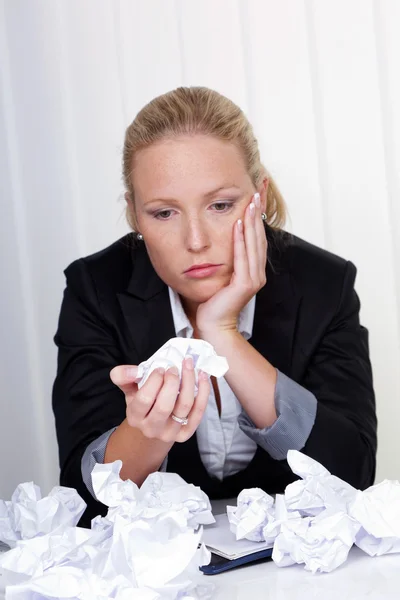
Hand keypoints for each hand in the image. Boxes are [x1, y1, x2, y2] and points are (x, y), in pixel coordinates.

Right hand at [109, 357, 209, 442]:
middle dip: (172, 382)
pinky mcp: (186, 433)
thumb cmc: (144, 403)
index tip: (160, 369)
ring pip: (184, 407)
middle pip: (165, 406)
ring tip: (189, 365)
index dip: (154, 381)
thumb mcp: (130, 390)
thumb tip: (133, 370)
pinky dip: (204, 392)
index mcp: (135, 417)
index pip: (144, 400)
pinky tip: (202, 376)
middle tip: (174, 368)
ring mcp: (170, 433)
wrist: (154, 427)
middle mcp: (151, 429)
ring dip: (189, 382)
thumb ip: (123, 376)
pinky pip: (199, 411)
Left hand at [196, 192, 266, 335]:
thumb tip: (224, 242)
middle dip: (259, 212)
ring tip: (251, 201)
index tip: (259, 196)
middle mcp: (258, 273)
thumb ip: (228, 260)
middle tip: (259, 190)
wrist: (214, 325)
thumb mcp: (223, 276)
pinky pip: (243, 257)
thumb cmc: (215, 302)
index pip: (259, 238)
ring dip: (252, 221)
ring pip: (254, 244)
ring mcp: (253, 279)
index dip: (259, 216)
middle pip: (260, 236)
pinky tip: (239, 224)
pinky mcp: (245, 284)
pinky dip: (241, 239)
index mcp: (254, 270)